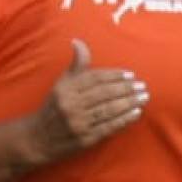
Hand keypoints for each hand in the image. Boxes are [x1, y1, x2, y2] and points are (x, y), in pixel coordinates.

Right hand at [32, 40, 146, 161]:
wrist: (38, 139)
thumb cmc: (54, 108)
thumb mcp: (61, 85)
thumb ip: (75, 65)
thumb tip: (78, 42)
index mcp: (65, 89)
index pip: (95, 79)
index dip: (114, 76)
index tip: (130, 75)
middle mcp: (71, 105)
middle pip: (104, 93)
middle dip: (126, 89)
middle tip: (142, 86)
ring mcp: (78, 123)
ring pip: (109, 110)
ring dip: (129, 103)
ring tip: (143, 97)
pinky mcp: (85, 139)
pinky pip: (109, 127)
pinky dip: (124, 119)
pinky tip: (136, 113)